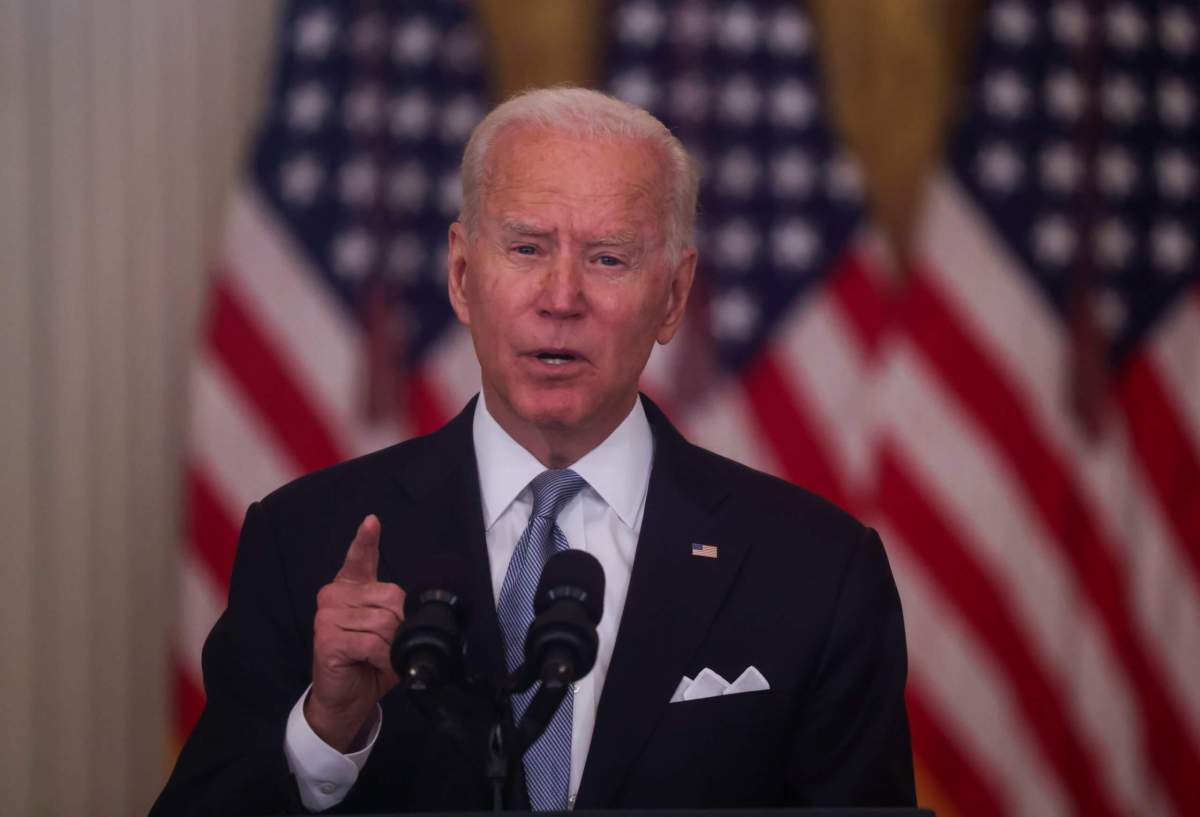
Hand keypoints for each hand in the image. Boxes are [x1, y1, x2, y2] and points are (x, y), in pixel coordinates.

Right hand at [305, 514, 405, 751]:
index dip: (366, 540)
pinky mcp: (327, 638)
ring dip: (392, 647)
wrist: (346, 698)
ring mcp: (326, 616)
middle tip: (389, 646)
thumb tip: (411, 604)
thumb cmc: (368, 662)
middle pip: (390, 597)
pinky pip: (371, 642)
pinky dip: (383, 657)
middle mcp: (333, 596)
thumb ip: (395, 610)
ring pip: (383, 622)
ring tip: (380, 658)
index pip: (359, 558)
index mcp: (350, 588)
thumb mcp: (388, 631)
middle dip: (400, 626)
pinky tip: (375, 664)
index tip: (372, 522)